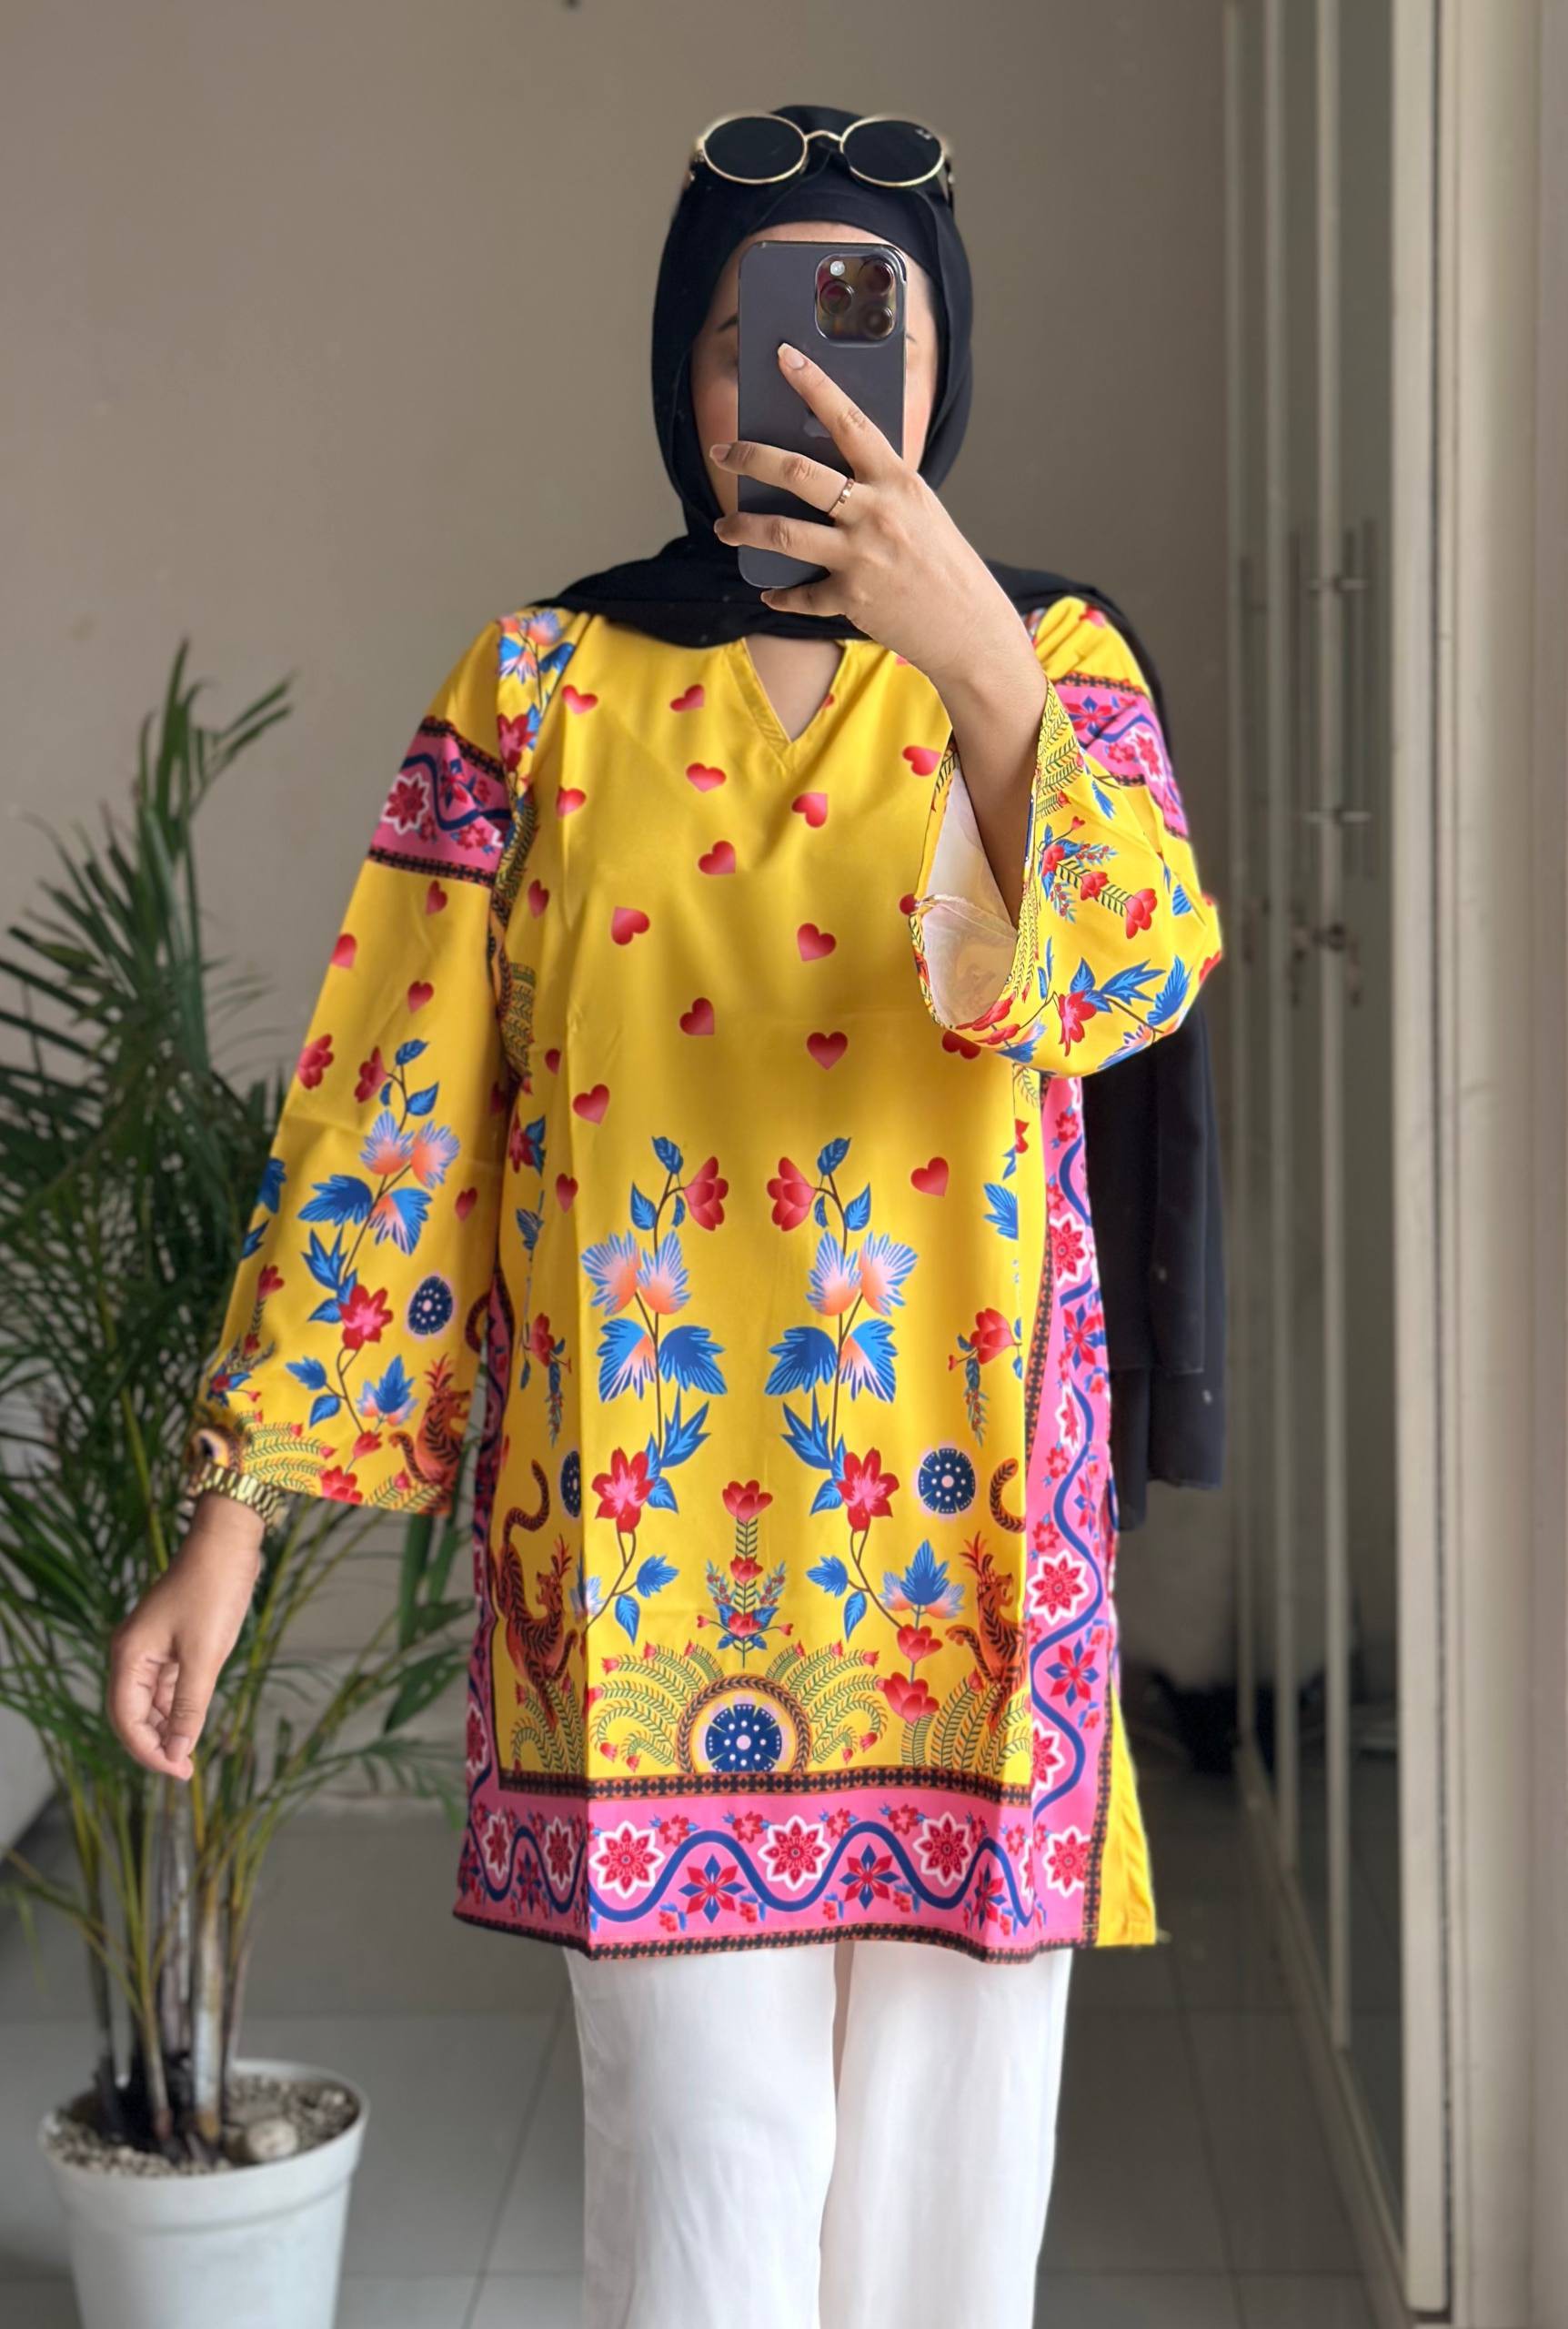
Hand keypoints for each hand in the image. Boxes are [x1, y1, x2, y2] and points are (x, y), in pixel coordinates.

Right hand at [106, 1498, 263, 1778]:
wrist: (228, 1542)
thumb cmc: (214, 1592)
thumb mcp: (205, 1655)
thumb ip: (190, 1705)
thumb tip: (179, 1750)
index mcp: (129, 1656)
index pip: (127, 1719)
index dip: (148, 1751)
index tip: (179, 1771)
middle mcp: (132, 1654)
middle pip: (134, 1714)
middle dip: (157, 1743)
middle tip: (187, 1770)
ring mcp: (151, 1648)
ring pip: (152, 1701)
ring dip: (169, 1726)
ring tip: (192, 1753)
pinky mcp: (171, 1641)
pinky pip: (167, 1684)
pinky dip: (179, 1705)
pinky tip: (195, 1721)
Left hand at [709, 341, 1030, 699]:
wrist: (969, 625)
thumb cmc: (943, 562)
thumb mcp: (918, 509)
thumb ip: (877, 488)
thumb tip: (822, 470)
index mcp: (897, 481)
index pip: (849, 421)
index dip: (814, 385)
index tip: (784, 356)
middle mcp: (876, 512)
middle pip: (798, 473)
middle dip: (751, 458)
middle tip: (722, 452)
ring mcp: (861, 556)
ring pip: (784, 533)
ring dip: (745, 528)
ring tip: (724, 528)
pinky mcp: (852, 598)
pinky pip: (802, 595)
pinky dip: (781, 595)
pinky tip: (769, 593)